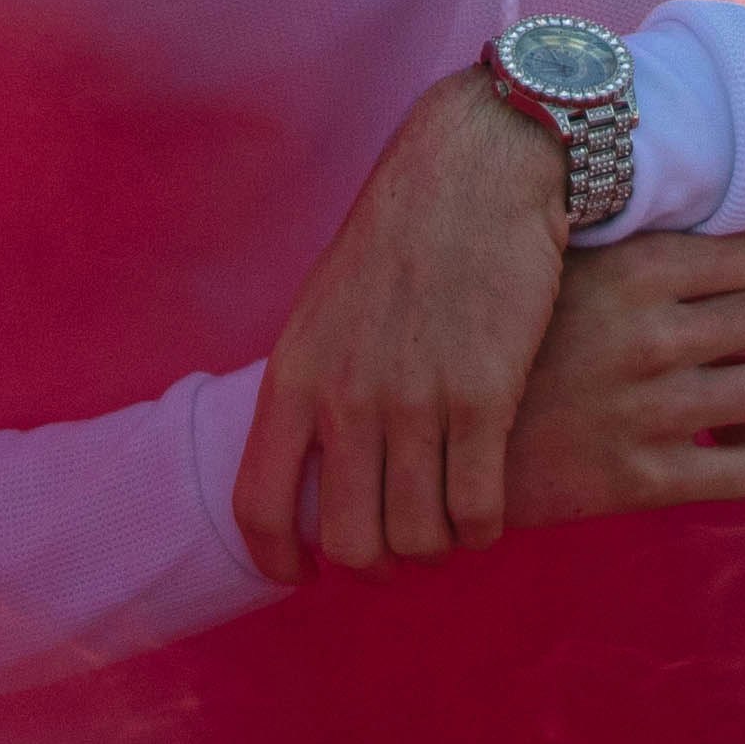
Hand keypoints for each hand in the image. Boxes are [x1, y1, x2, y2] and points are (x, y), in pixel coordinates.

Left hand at [237, 69, 575, 581]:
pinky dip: (481, 530)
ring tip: (444, 532)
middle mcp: (346, 398)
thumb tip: (311, 454)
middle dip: (373, 566)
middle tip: (395, 556)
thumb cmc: (404, 234)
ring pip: (416, 537)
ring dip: (433, 550)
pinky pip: (476, 509)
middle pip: (347, 543)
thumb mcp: (324, 304)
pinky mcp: (484, 396)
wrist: (477, 170)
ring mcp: (415, 401)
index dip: (276, 560)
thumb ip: (315, 380)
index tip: (301, 573)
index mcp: (295, 374)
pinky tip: (486, 514)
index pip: (258, 505)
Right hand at [505, 235, 744, 530]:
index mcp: (632, 270)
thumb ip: (631, 246)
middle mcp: (650, 335)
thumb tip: (704, 227)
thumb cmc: (501, 337)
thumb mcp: (558, 264)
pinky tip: (720, 443)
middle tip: (726, 339)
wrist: (432, 433)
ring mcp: (650, 410)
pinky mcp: (642, 478)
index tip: (728, 287)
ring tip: (737, 390)